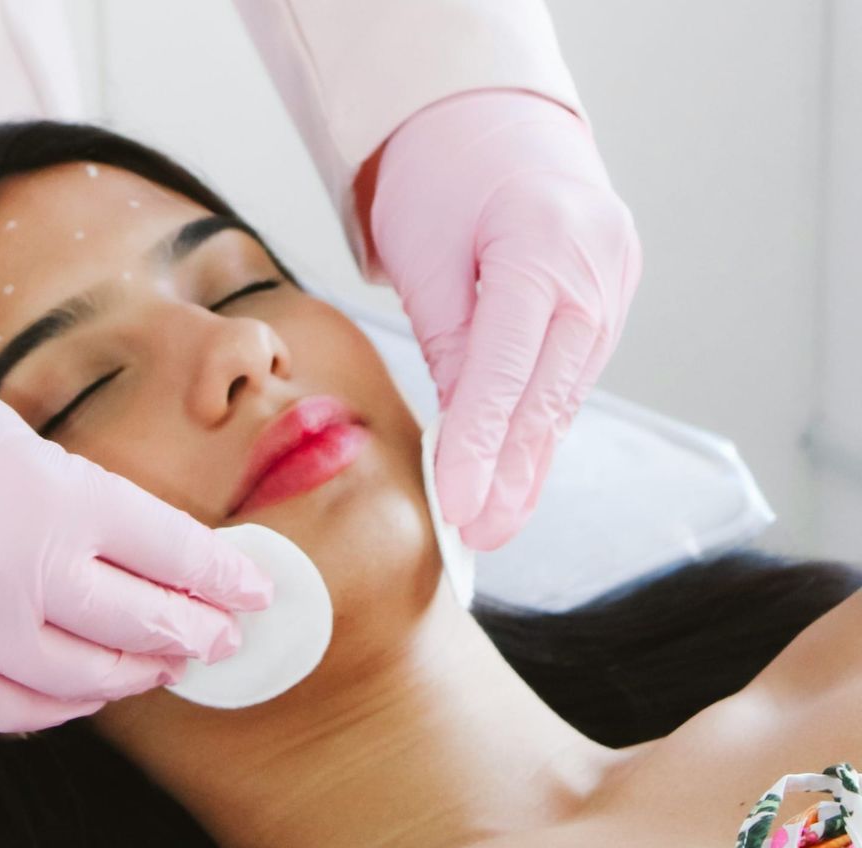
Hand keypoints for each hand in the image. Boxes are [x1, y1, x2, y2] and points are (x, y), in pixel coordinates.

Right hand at [0, 354, 271, 730]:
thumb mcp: (32, 452)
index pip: (174, 552)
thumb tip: (162, 574)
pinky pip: (12, 709)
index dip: (224, 578)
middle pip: (141, 623)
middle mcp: (23, 565)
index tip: (254, 592)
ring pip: (84, 680)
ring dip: (135, 676)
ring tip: (161, 667)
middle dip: (196, 634)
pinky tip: (85, 692)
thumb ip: (93, 517)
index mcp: (60, 496)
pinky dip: (59, 707)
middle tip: (220, 638)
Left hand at [367, 89, 641, 549]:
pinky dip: (542, 424)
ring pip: (565, 392)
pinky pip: (569, 374)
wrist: (492, 121)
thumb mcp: (428, 257)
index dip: (482, 446)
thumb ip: (452, 346)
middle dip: (514, 472)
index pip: (508, 370)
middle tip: (480, 534)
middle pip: (550, 392)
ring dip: (531, 460)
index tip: (457, 504)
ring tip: (497, 521)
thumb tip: (465, 441)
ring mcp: (612, 286)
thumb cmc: (442, 178)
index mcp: (546, 244)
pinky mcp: (606, 301)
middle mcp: (596, 270)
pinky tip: (522, 471)